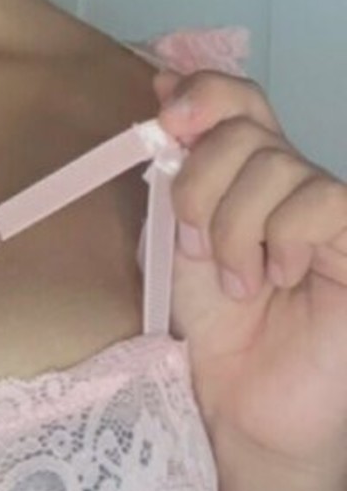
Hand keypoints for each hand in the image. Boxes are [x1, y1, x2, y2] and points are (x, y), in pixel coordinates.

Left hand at [151, 66, 346, 482]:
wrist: (244, 408)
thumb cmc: (216, 331)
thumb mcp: (178, 237)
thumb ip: (176, 168)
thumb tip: (161, 83)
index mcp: (246, 172)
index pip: (237, 96)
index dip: (202, 94)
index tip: (164, 121)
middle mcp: (292, 180)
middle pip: (243, 127)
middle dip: (199, 186)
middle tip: (196, 249)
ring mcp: (328, 209)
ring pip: (273, 165)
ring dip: (234, 228)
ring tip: (241, 282)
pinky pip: (319, 201)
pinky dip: (282, 240)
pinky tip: (281, 279)